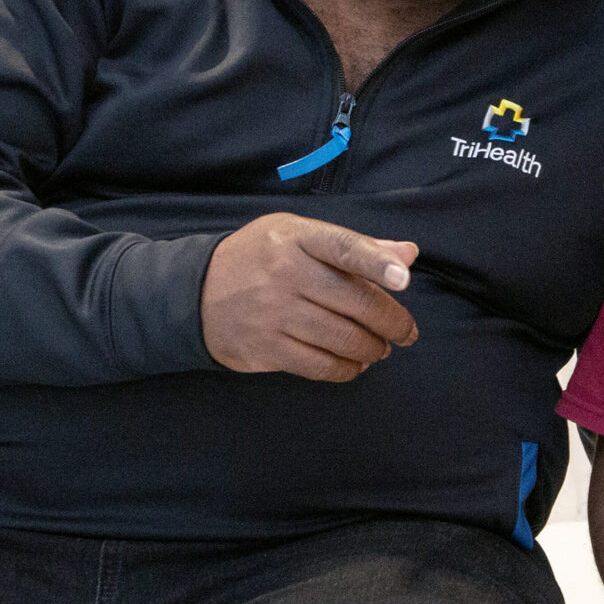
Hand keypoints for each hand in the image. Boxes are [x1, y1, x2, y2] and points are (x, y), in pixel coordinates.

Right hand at [200, 213, 419, 380]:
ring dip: (373, 348)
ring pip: (341, 337)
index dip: (377, 263)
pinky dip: (346, 368)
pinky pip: (319, 364)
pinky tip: (356, 364)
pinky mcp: (266, 348)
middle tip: (406, 331)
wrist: (196, 292)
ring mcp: (273, 313)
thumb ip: (353, 245)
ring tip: (381, 348)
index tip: (404, 279)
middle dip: (391, 320)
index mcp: (295, 237)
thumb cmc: (260, 258)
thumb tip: (407, 254)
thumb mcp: (297, 235)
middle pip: (353, 300)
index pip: (343, 247)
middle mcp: (285, 273)